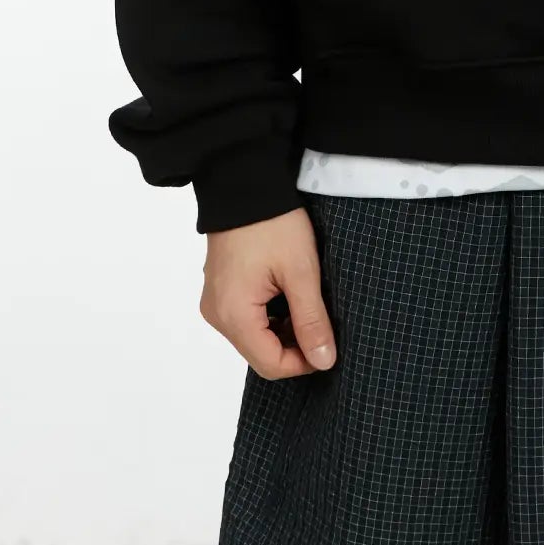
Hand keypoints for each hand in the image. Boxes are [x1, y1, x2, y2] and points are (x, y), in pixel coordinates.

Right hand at [200, 206, 337, 378]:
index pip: (270, 364)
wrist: (245, 180)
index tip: (329, 343)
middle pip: (260, 352)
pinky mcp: (219, 288)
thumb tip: (324, 362)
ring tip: (306, 300)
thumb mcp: (301, 271)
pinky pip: (245, 316)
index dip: (304, 362)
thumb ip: (311, 320)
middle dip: (293, 344)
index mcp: (233, 315)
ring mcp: (215, 301)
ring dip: (282, 328)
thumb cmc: (274, 223)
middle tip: (322, 319)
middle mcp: (217, 314)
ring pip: (254, 335)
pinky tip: (288, 291)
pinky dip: (269, 314)